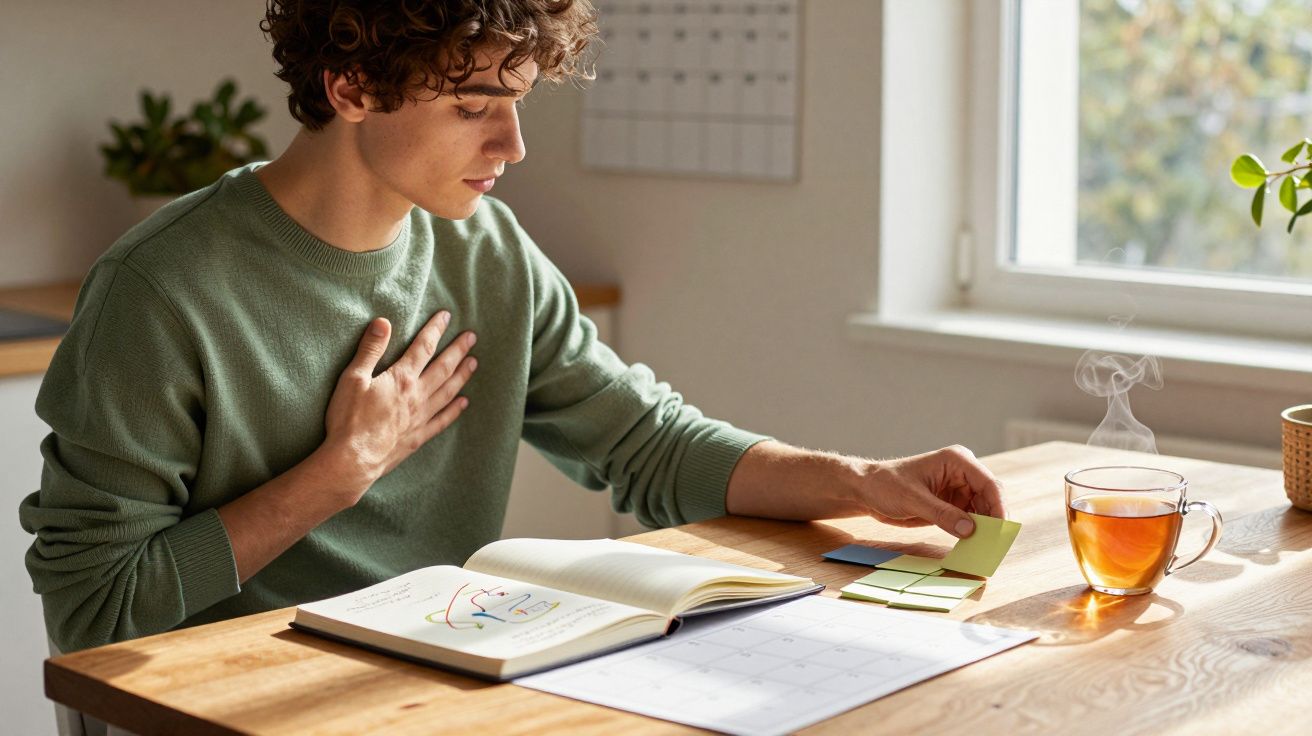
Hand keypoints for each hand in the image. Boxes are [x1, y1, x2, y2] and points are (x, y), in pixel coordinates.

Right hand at [320, 311, 477, 504]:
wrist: (353, 460)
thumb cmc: (348, 420)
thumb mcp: (352, 378)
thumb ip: (370, 350)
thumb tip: (383, 322)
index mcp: (401, 379)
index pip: (423, 347)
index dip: (435, 330)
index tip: (447, 316)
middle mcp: (417, 396)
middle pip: (443, 367)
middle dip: (458, 350)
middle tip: (472, 337)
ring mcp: (421, 417)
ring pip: (448, 391)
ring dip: (462, 376)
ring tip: (474, 363)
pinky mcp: (419, 436)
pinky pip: (443, 420)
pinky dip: (455, 410)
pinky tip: (464, 403)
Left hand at [859, 445, 1004, 537]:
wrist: (867, 490)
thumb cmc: (886, 485)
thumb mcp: (913, 500)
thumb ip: (943, 514)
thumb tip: (971, 530)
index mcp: (957, 461)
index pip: (988, 483)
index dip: (998, 506)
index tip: (1001, 529)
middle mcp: (962, 473)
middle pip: (990, 498)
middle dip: (994, 520)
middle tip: (995, 544)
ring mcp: (958, 489)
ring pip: (983, 510)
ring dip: (985, 528)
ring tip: (986, 548)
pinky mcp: (952, 504)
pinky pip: (970, 519)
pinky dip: (973, 531)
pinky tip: (973, 545)